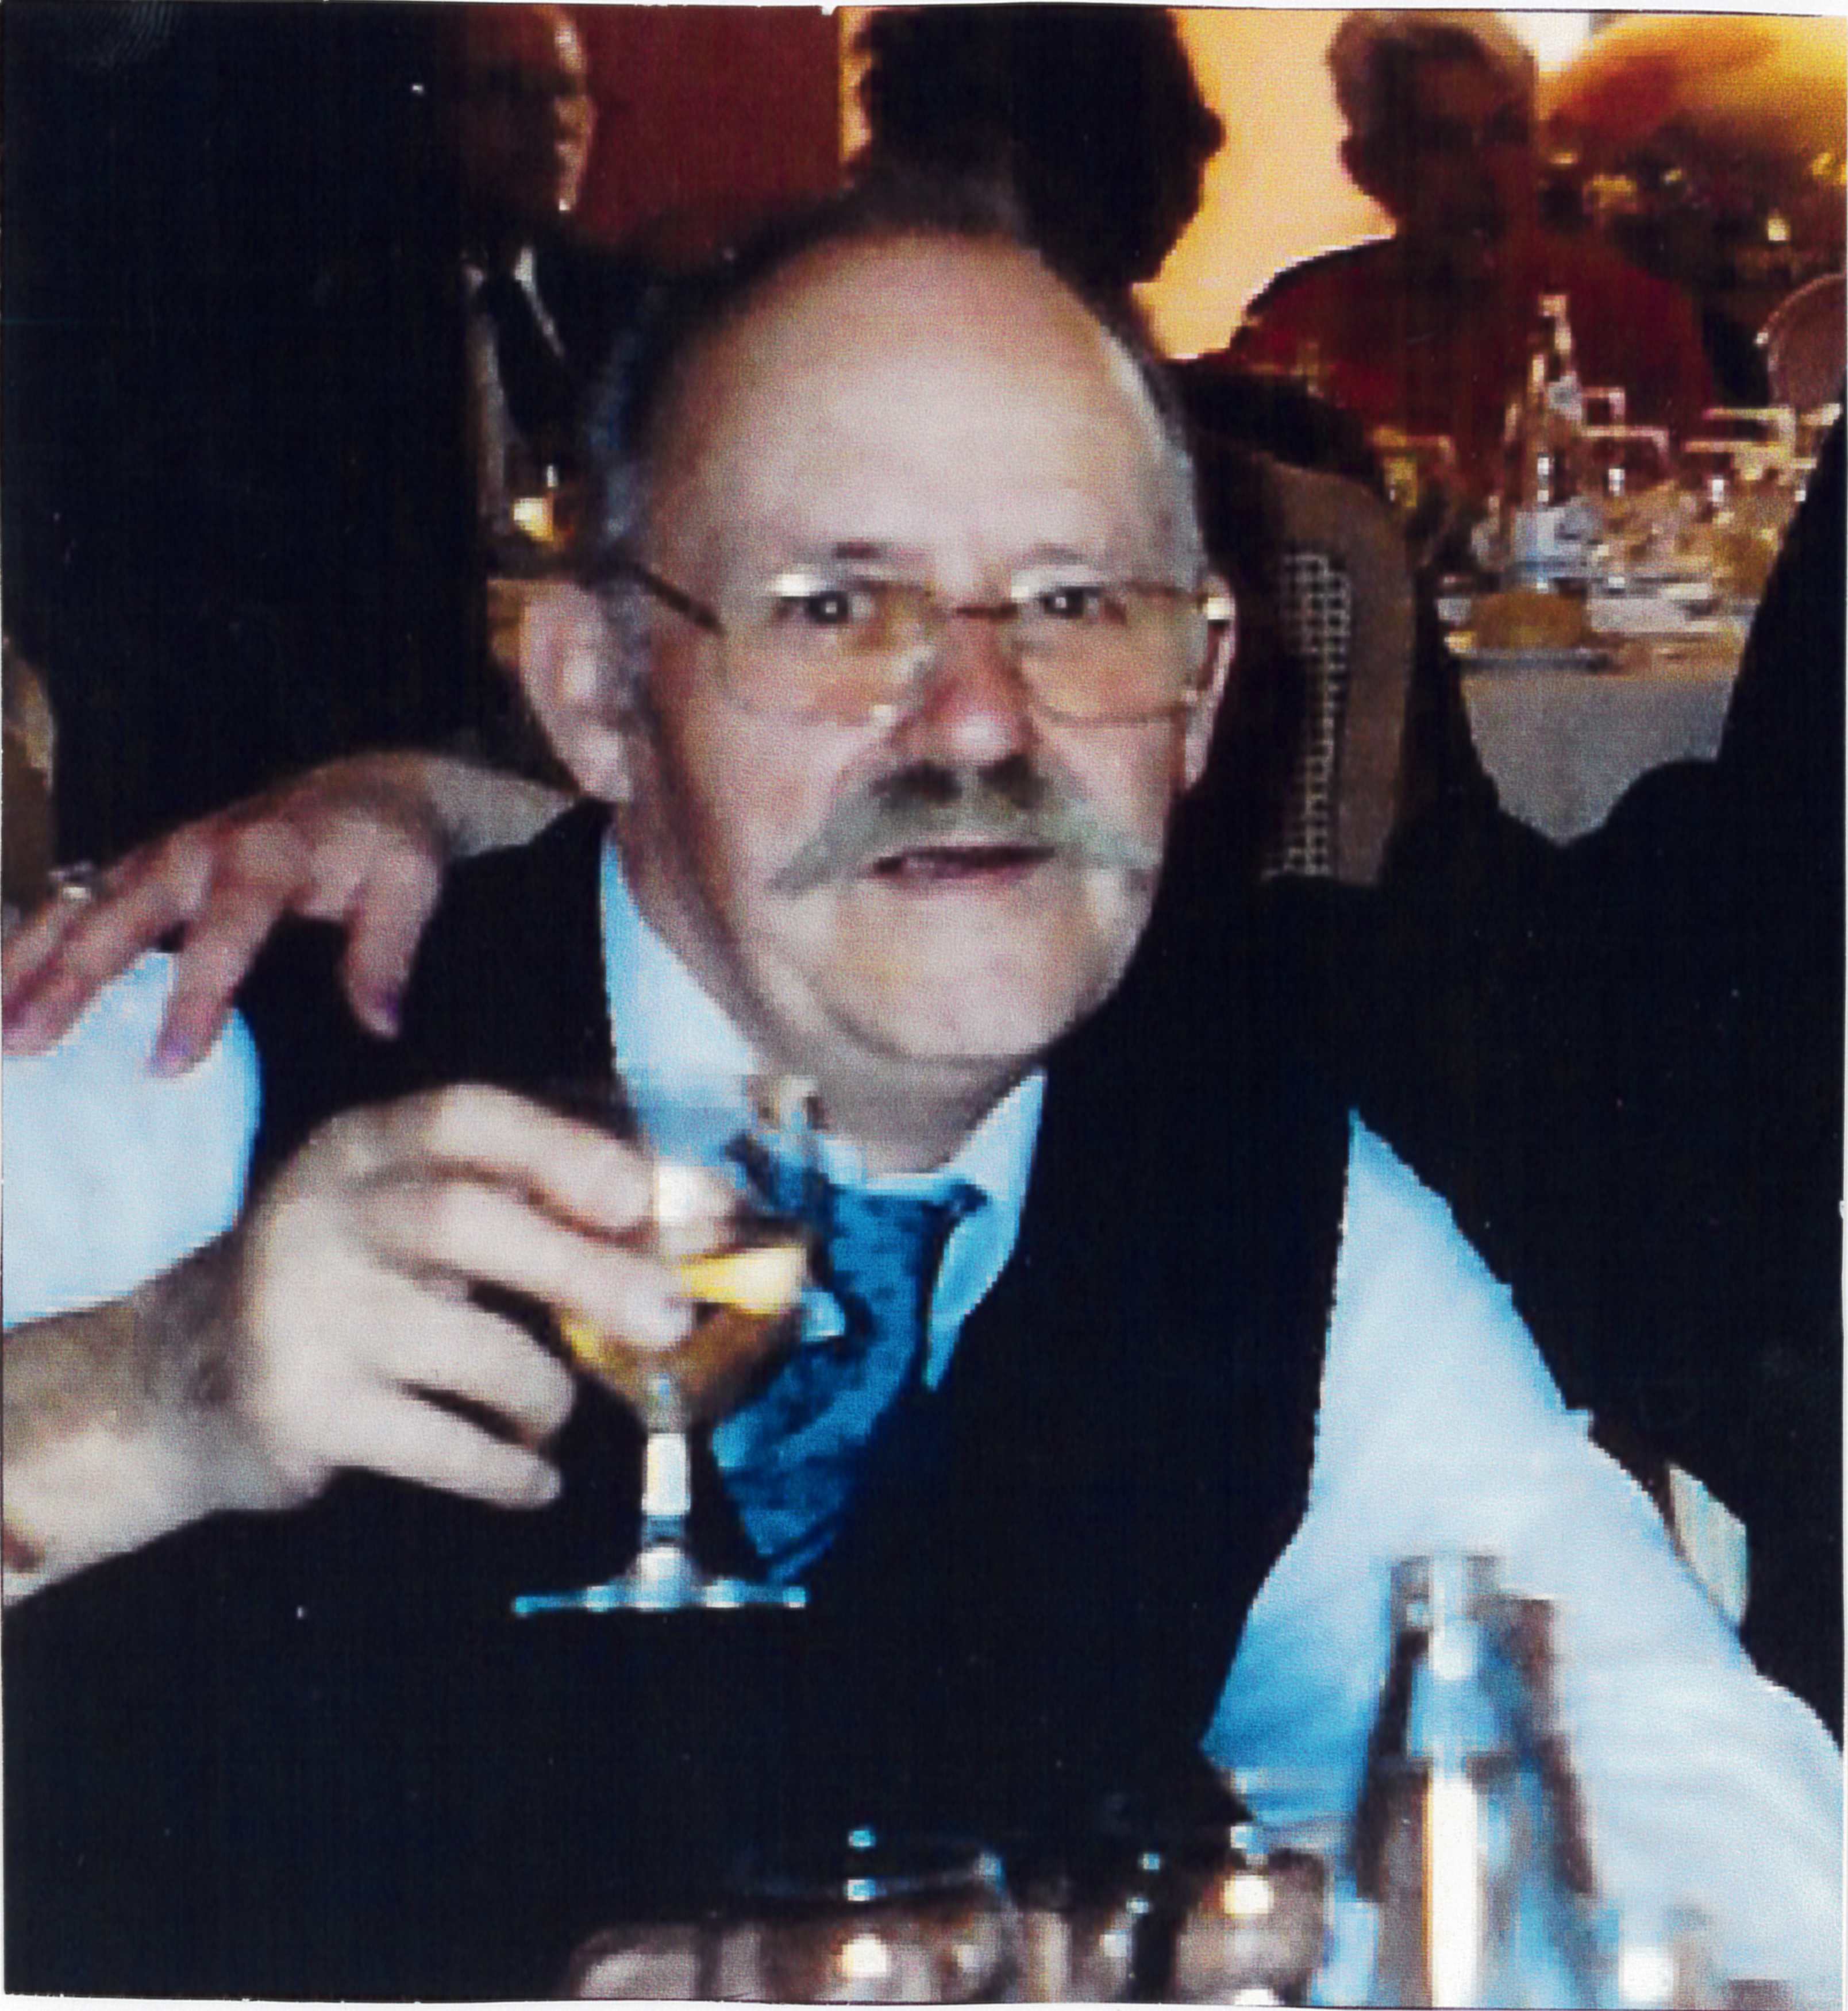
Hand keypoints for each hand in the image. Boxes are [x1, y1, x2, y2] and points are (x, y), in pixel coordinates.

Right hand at [2, 753, 564, 1072]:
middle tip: (23, 1042)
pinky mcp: (143, 865)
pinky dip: (33, 942)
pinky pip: (77, 903)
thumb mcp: (410, 887)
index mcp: (266, 855)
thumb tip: (380, 1025)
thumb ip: (387, 953)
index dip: (194, 999)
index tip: (168, 1065)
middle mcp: (198, 849)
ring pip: (78, 906)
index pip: (223, 934)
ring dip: (27, 962)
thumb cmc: (389, 844)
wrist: (368, 786)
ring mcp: (161, 853)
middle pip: (121, 916)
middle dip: (68, 980)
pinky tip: (3, 991)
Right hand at [2, 1085, 734, 1598]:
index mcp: (362, 1149)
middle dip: (585, 1268)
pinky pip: (441, 1445)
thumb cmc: (344, 1288)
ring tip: (554, 1414)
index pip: (467, 1117)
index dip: (566, 1149)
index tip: (648, 1194)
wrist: (174, 1384)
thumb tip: (684, 1221)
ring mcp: (302, 1313)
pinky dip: (508, 1470)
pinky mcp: (298, 1410)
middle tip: (670, 1314)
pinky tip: (534, 1479)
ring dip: (545, 1392)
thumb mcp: (404, 1218)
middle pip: (470, 1220)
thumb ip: (519, 1205)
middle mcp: (323, 1215)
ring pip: (468, 1347)